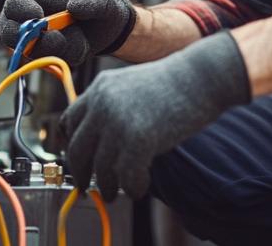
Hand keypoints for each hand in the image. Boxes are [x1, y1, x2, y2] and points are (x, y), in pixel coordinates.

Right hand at [0, 0, 137, 66]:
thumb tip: (74, 7)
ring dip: (60, 48)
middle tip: (58, 38)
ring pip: (32, 52)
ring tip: (80, 36)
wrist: (104, 29)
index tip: (38, 18)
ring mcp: (29, 40)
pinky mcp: (40, 57)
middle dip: (35, 40)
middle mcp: (24, 18)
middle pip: (10, 33)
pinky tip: (79, 45)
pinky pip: (49, 63)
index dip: (22, 11)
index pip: (14, 2)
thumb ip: (90, 0)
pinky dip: (67, 56)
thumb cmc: (97, 7)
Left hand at [61, 32, 250, 200]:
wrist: (202, 76)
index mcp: (100, 88)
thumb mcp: (132, 86)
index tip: (76, 160)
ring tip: (113, 194)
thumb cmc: (175, 83)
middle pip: (78, 149)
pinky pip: (126, 176)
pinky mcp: (139, 139)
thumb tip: (103, 140)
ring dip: (106, 187)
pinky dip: (132, 188)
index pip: (69, 120)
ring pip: (100, 168)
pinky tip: (139, 189)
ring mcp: (119, 121)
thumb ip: (113, 105)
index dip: (69, 144)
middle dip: (81, 174)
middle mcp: (103, 104)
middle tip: (84, 187)